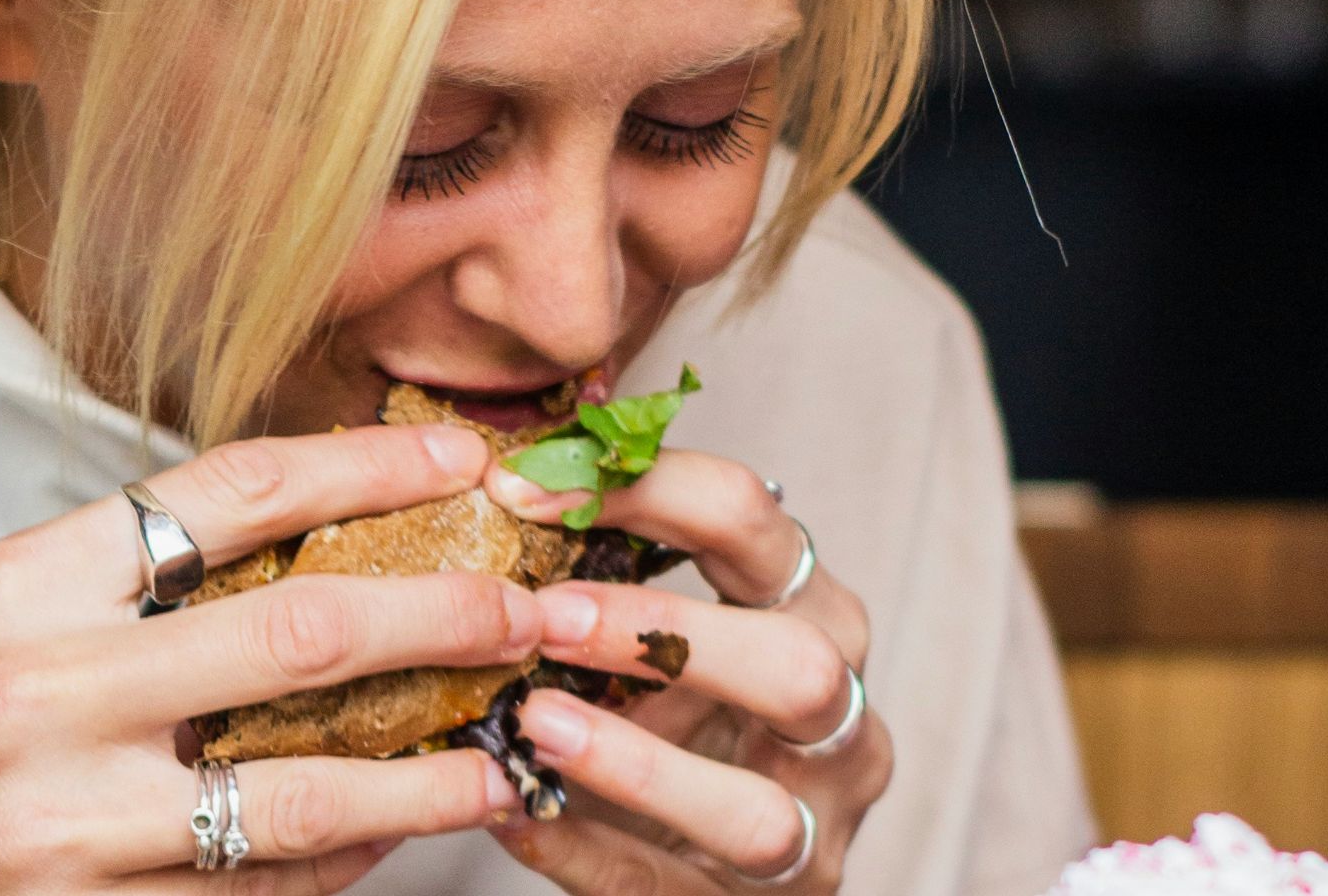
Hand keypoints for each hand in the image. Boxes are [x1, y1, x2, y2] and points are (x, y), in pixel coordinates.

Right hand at [0, 424, 541, 894]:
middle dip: (446, 614)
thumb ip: (116, 579)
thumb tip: (286, 551)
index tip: (456, 454)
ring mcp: (73, 818)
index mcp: (21, 581)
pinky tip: (391, 833)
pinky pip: (257, 888)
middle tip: (531, 605)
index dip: (366, 463)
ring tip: (502, 755)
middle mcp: (49, 689)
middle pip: (303, 630)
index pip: (231, 489)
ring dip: (427, 771)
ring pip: (305, 789)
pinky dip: (338, 859)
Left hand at [482, 453, 890, 893]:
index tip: (522, 487)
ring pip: (756, 812)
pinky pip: (668, 889)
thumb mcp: (650, 633)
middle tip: (546, 617)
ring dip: (635, 764)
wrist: (700, 848)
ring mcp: (813, 829)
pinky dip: (585, 851)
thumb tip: (489, 474)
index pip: (752, 520)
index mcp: (812, 609)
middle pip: (799, 664)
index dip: (643, 489)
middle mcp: (838, 718)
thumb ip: (597, 568)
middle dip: (668, 634)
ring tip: (536, 724)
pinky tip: (514, 812)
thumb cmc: (668, 709)